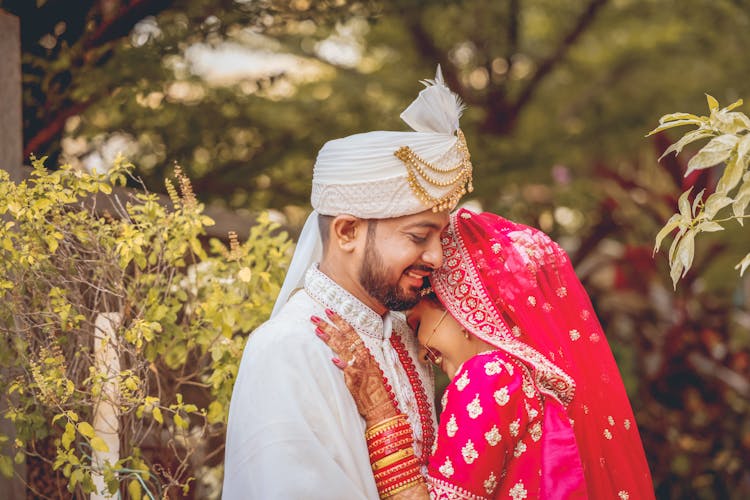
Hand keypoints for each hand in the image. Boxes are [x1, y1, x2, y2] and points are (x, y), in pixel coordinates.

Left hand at [312, 309, 397, 425]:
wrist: (380, 405)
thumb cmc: (371, 388)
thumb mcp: (365, 368)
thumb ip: (353, 357)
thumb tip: (339, 350)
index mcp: (364, 352)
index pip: (351, 331)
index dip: (340, 320)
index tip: (329, 311)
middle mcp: (362, 356)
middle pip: (345, 336)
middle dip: (330, 325)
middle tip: (316, 317)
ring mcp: (359, 367)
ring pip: (343, 348)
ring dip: (330, 338)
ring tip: (317, 330)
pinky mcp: (356, 379)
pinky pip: (349, 370)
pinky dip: (342, 364)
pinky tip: (333, 360)